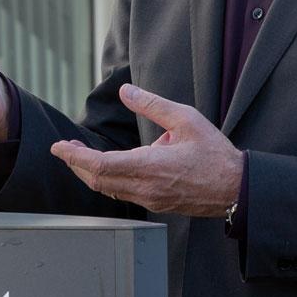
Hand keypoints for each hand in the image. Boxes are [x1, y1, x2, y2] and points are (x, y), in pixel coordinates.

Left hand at [49, 84, 242, 217]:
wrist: (237, 188)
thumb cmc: (214, 154)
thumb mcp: (186, 119)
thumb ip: (152, 105)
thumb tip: (127, 91)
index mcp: (151, 167)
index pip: (100, 165)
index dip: (75, 156)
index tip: (59, 147)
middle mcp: (146, 188)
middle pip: (97, 180)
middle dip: (77, 163)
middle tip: (66, 148)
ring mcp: (150, 200)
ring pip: (108, 190)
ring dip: (91, 173)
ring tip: (81, 155)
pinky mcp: (155, 205)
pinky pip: (122, 194)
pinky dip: (108, 181)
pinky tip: (109, 167)